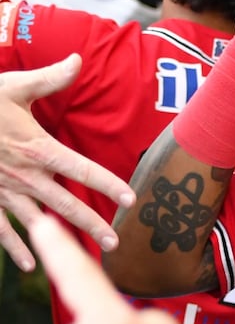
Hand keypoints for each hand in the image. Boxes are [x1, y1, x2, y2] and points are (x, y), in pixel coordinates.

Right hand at [0, 56, 135, 270]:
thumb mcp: (13, 87)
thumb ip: (49, 78)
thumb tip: (78, 59)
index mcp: (37, 147)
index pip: (82, 170)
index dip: (109, 184)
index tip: (131, 200)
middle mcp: (23, 174)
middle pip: (67, 204)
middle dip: (94, 224)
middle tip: (116, 242)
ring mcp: (2, 190)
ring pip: (40, 221)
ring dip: (64, 240)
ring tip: (89, 255)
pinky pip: (0, 229)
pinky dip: (15, 248)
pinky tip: (30, 264)